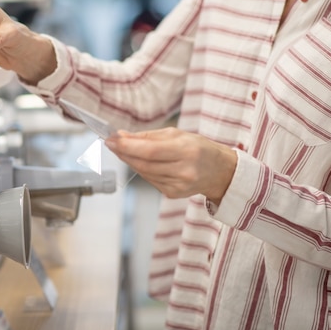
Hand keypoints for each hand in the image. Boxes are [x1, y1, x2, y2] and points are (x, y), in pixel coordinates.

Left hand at [104, 127, 236, 204]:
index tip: (111, 139)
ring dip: (129, 160)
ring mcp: (178, 186)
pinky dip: (140, 169)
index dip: (127, 146)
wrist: (219, 172)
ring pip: (144, 173)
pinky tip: (139, 161)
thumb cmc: (198, 148)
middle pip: (144, 164)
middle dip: (124, 153)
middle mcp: (183, 171)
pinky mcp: (172, 194)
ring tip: (123, 149)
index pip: (150, 151)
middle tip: (111, 143)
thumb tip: (121, 136)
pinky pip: (149, 179)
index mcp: (187, 151)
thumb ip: (147, 136)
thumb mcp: (177, 134)